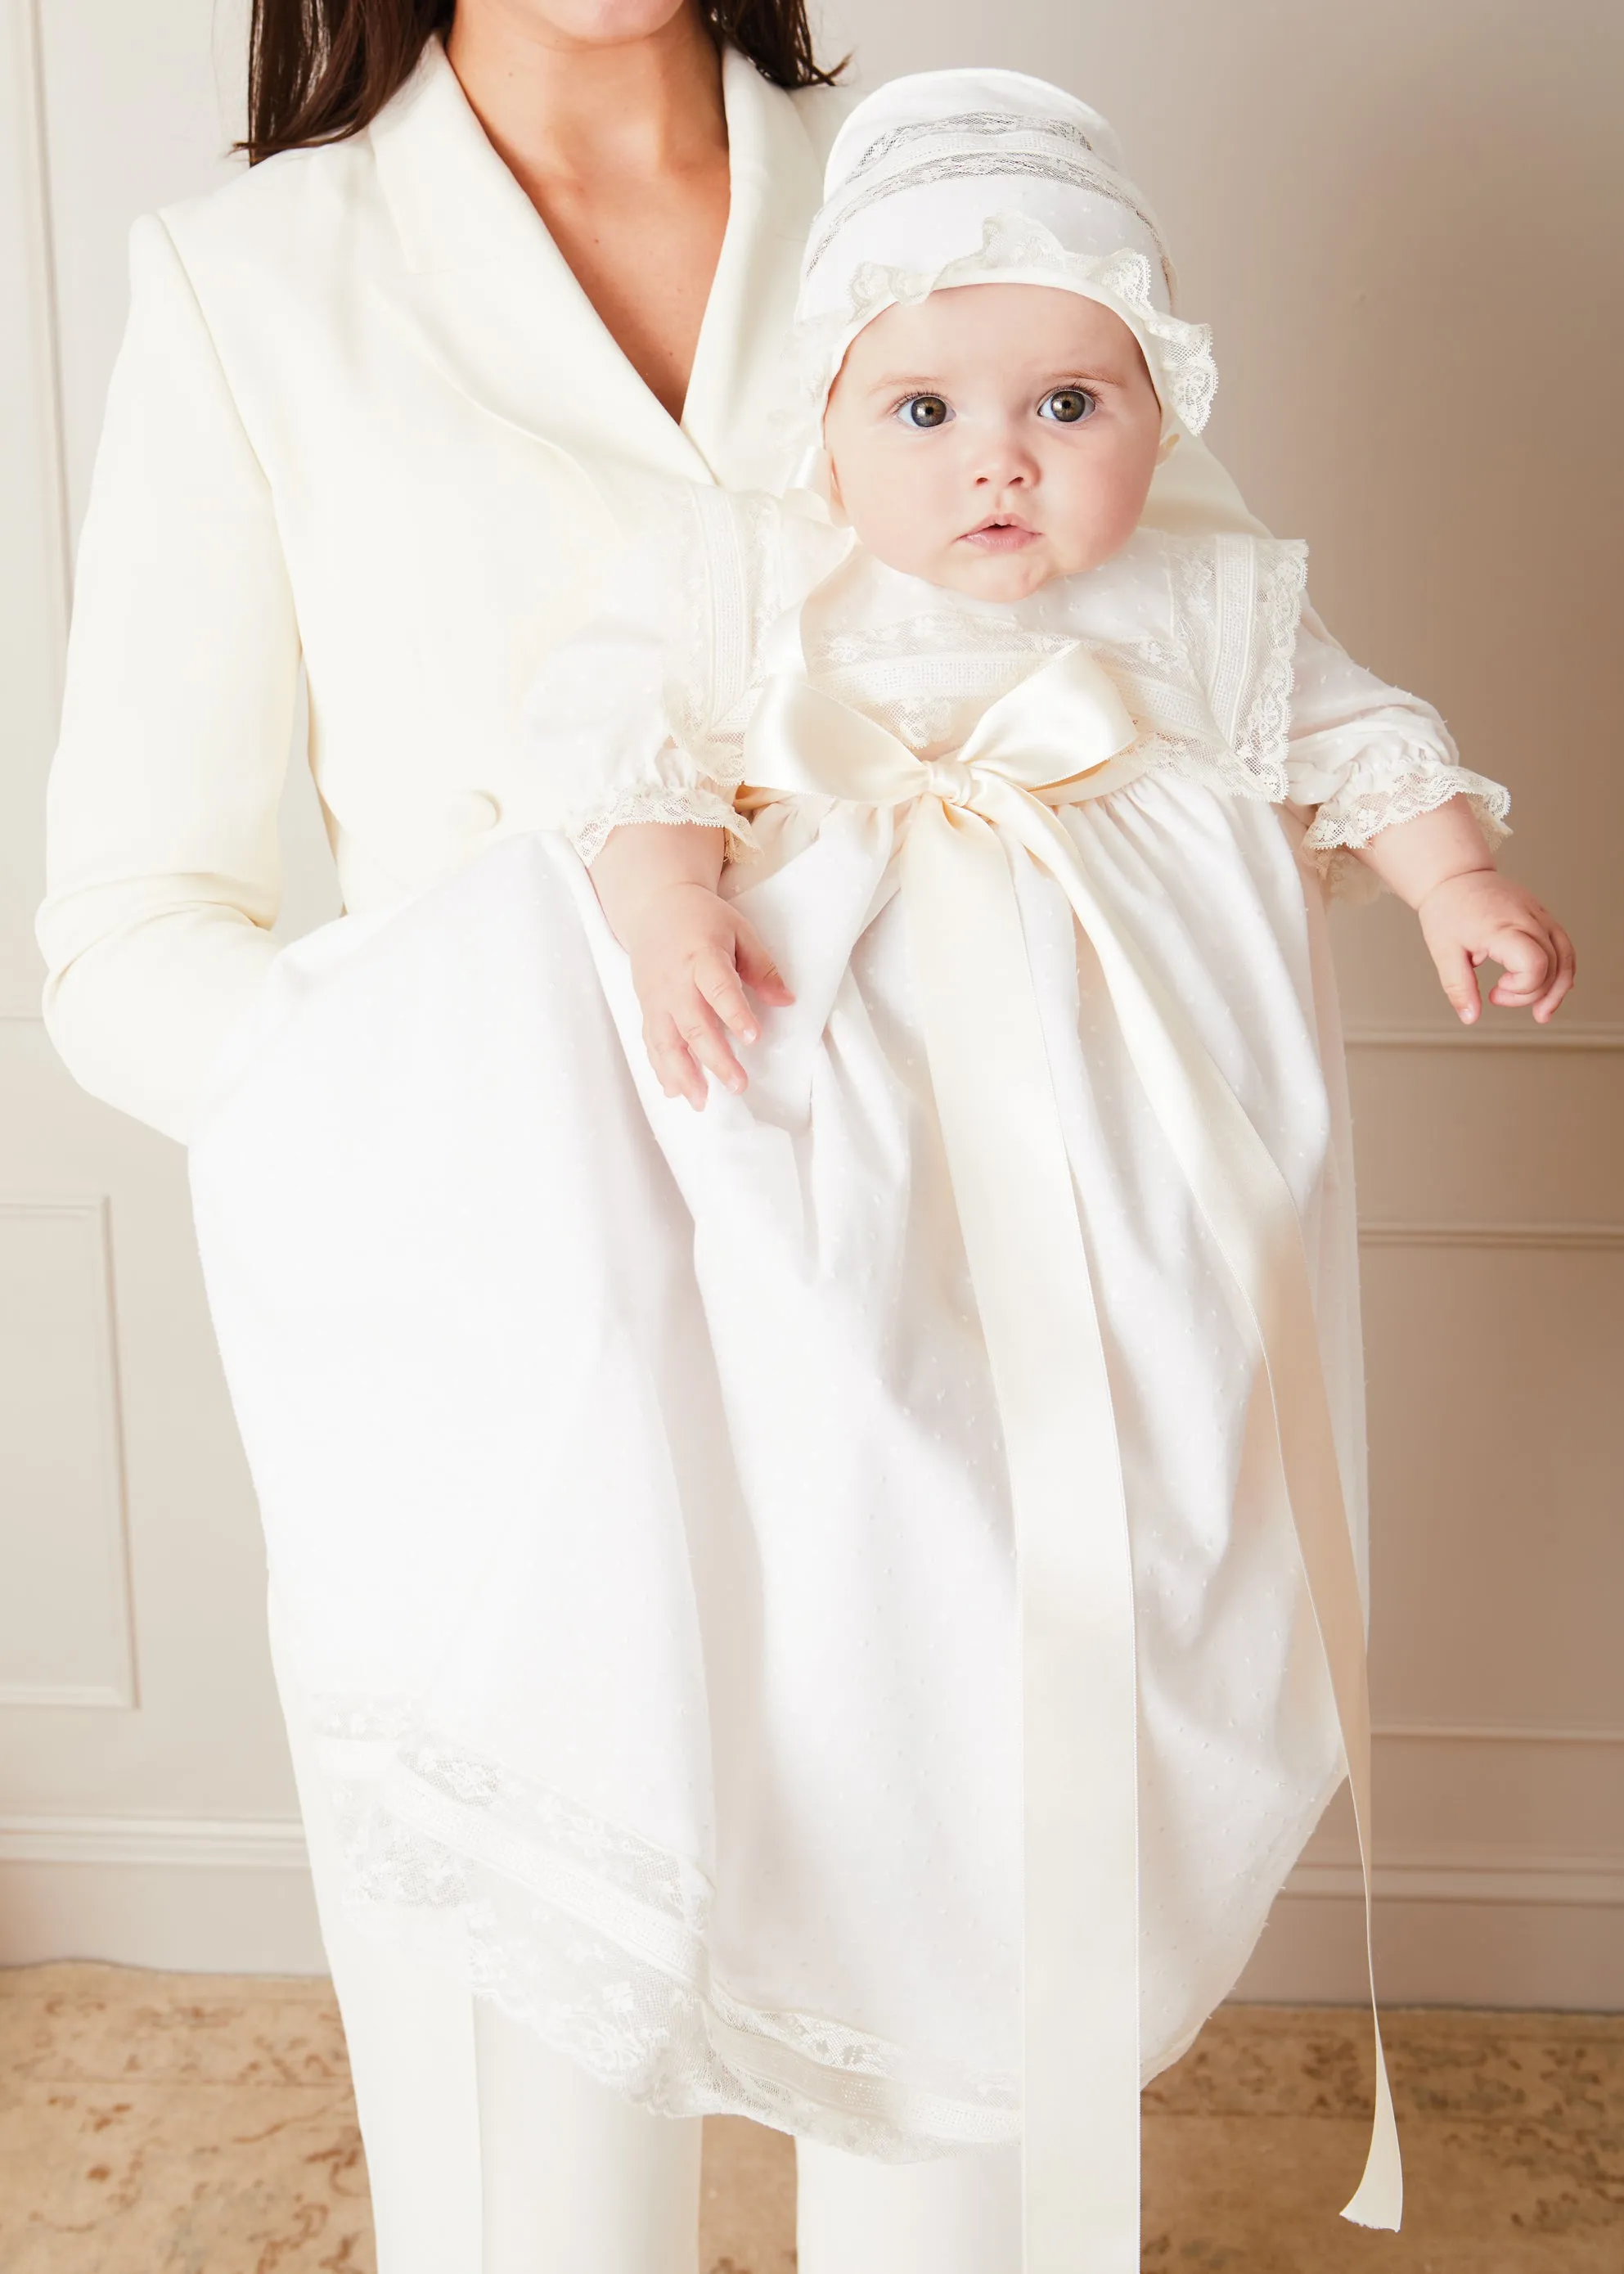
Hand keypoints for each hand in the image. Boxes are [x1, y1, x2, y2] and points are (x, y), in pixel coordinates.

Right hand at [618, 880, 794, 1108]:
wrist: (654, 906)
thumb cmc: (702, 919)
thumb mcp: (739, 931)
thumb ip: (762, 968)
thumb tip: (787, 1001)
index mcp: (702, 956)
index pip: (719, 989)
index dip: (735, 1014)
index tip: (754, 1038)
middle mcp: (675, 981)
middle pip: (694, 1024)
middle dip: (715, 1058)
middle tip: (738, 1085)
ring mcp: (657, 998)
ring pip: (666, 1041)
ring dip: (683, 1074)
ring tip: (701, 1102)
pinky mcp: (647, 1008)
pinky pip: (651, 1042)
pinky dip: (661, 1068)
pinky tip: (674, 1091)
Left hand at [1417, 870, 1575, 1024]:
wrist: (1455, 876)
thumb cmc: (1447, 909)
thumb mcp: (1443, 952)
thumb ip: (1458, 987)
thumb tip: (1470, 1018)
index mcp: (1502, 928)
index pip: (1535, 964)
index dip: (1522, 988)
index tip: (1495, 990)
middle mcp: (1528, 920)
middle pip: (1553, 967)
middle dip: (1531, 994)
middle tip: (1498, 996)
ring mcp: (1540, 916)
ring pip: (1566, 957)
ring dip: (1558, 989)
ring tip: (1541, 1012)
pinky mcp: (1543, 916)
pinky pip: (1564, 946)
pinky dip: (1562, 971)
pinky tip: (1552, 989)